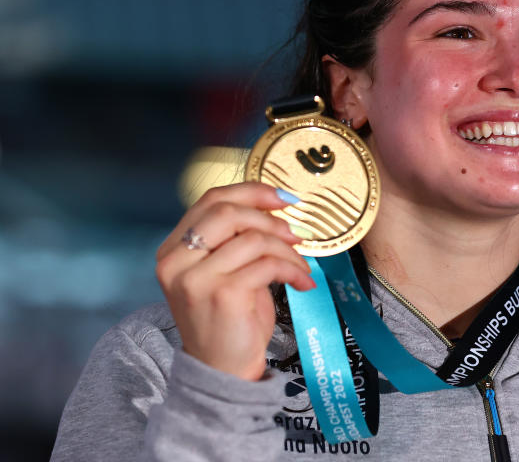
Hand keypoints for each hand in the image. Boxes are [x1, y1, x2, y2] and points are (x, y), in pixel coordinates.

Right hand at [155, 182, 314, 380]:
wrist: (222, 370)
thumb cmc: (229, 319)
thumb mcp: (224, 271)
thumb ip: (235, 239)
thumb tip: (274, 206)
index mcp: (173, 250)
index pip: (210, 200)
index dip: (251, 191)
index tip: (282, 198)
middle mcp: (176, 261)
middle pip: (228, 211)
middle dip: (270, 218)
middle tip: (295, 234)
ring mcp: (196, 278)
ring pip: (253, 239)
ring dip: (287, 250)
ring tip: (300, 266)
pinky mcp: (222, 294)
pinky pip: (267, 264)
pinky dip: (293, 269)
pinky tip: (301, 281)